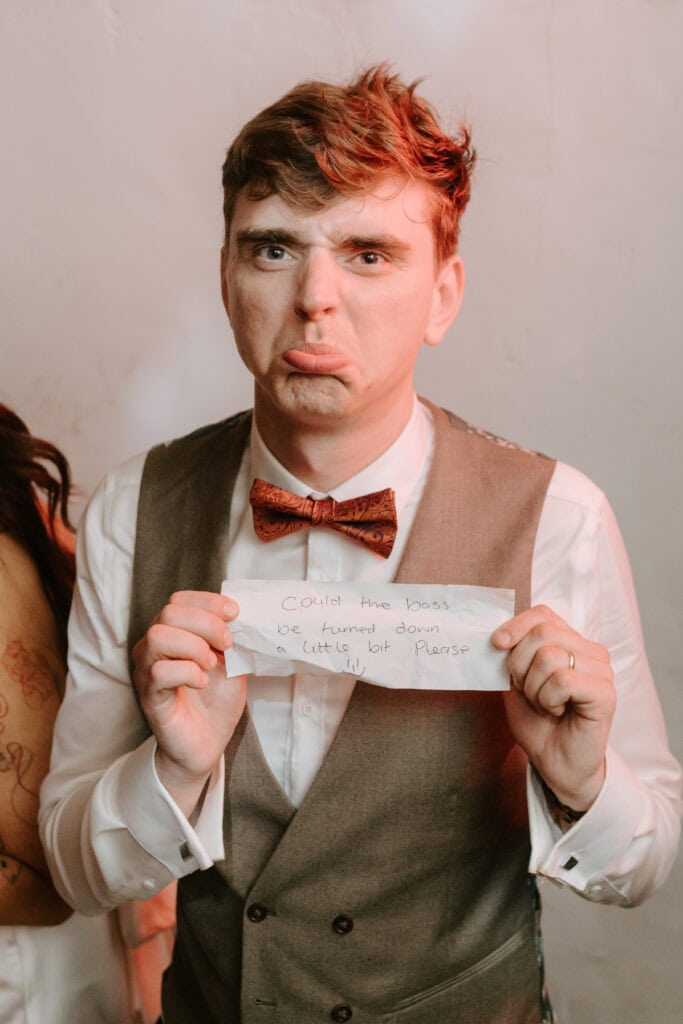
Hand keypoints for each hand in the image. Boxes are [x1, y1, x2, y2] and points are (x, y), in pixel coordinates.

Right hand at [131, 591, 245, 815]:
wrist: (207, 745)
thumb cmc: (215, 702)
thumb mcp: (231, 663)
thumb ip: (231, 640)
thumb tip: (239, 617)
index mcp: (173, 633)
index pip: (179, 600)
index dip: (208, 601)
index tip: (234, 613)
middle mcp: (153, 648)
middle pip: (169, 613)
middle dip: (206, 623)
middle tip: (227, 644)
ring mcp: (147, 671)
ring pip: (158, 636)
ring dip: (194, 646)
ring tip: (210, 665)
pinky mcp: (149, 696)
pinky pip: (159, 672)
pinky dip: (187, 672)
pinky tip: (202, 683)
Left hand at [492, 605, 615, 811]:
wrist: (555, 764)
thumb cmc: (538, 723)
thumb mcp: (516, 683)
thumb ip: (511, 656)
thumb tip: (498, 635)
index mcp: (570, 643)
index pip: (542, 614)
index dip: (516, 625)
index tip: (497, 644)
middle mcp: (590, 651)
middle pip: (543, 632)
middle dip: (520, 664)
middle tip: (528, 691)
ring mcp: (601, 671)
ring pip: (550, 657)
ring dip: (534, 688)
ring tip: (545, 705)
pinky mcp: (605, 693)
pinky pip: (563, 680)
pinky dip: (548, 699)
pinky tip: (557, 712)